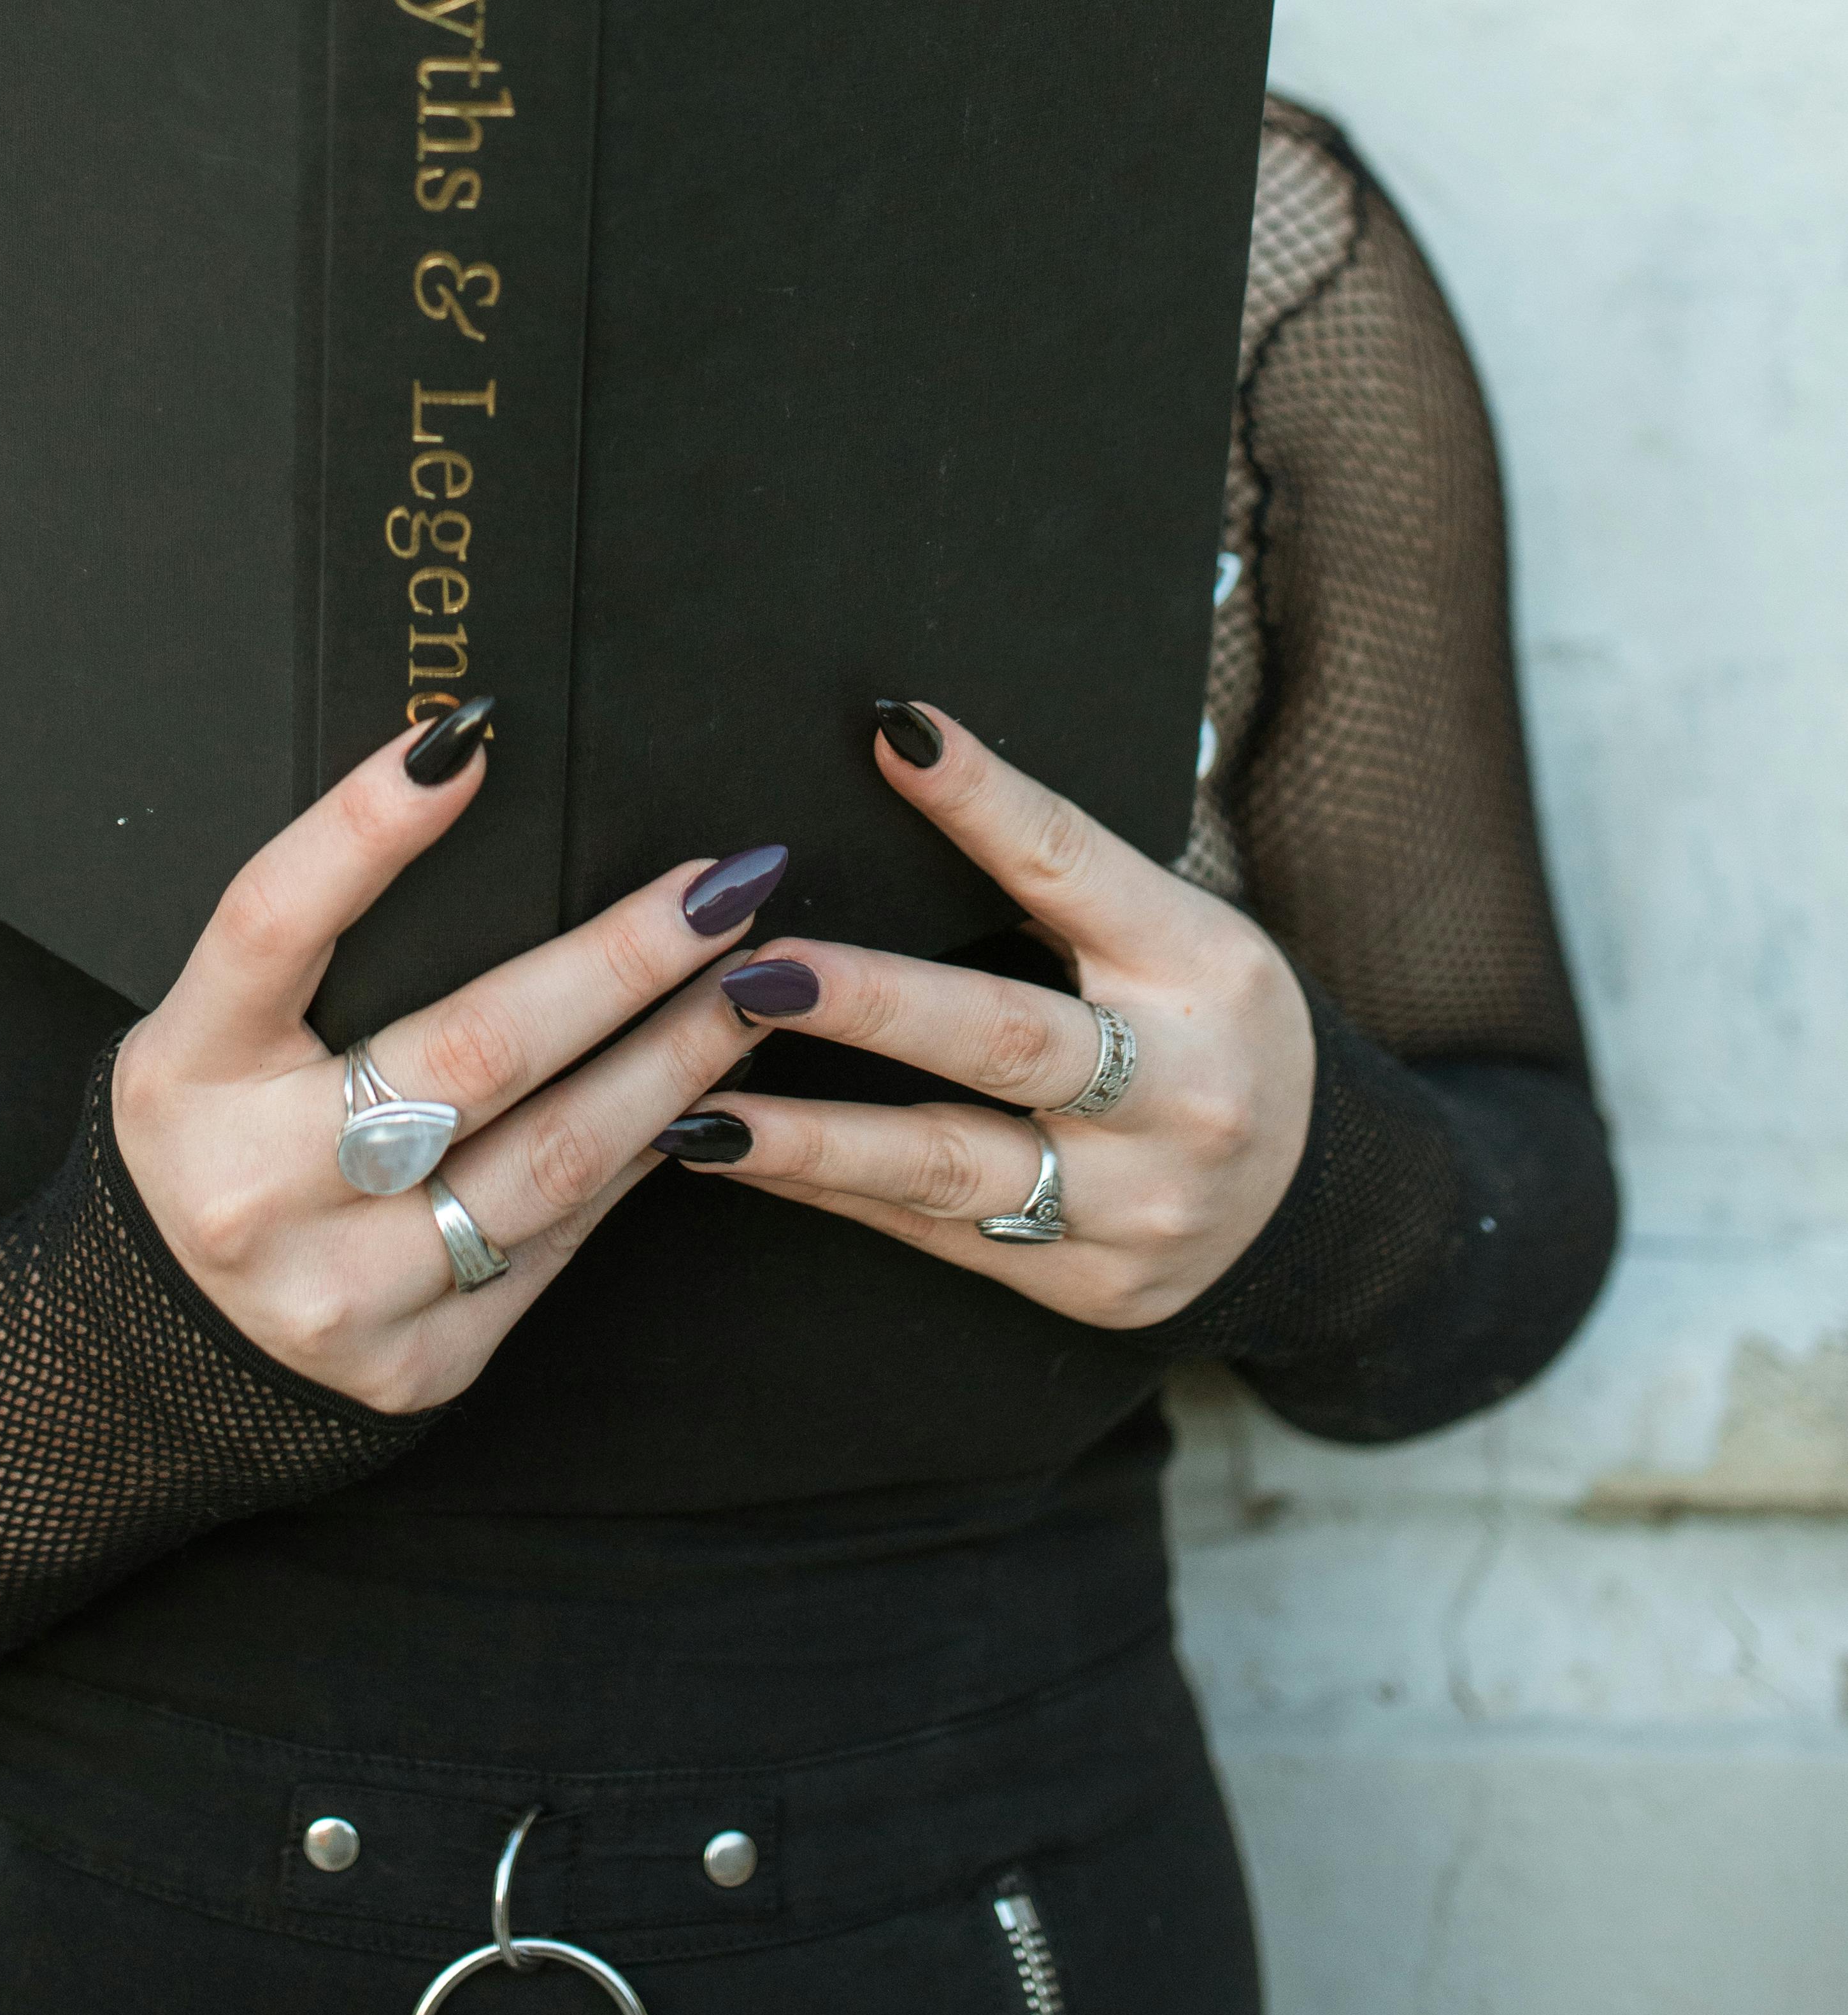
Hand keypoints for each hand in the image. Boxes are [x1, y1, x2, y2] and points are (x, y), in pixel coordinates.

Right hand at [110, 718, 798, 1412]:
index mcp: (189, 1071)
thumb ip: (316, 947)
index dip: (364, 827)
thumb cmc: (216, 1145)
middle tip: (715, 888)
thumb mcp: (217, 1038)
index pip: (272, 921)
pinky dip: (639, 1160)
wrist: (160, 1352)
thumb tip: (464, 799)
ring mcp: (340, 1288)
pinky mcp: (417, 1363)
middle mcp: (255, 1184)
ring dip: (672, 1061)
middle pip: (468, 1049)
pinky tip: (698, 1098)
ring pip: (548, 1157)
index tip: (466, 737)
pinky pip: (556, 1242)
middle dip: (618, 959)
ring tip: (747, 986)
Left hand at [654, 706, 1314, 1328]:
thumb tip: (904, 764)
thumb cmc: (1207, 1024)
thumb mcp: (1173, 932)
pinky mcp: (1088, 1280)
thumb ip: (1059, 877)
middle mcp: (1176, 1091)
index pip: (1075, 866)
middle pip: (1004, 1038)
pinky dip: (828, 1192)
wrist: (1317, 1200)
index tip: (894, 734)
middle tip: (756, 973)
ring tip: (697, 1107)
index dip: (982, 800)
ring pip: (952, 1166)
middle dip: (870, 1005)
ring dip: (813, 1135)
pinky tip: (737, 1156)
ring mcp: (1134, 1200)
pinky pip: (936, 1233)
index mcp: (1199, 968)